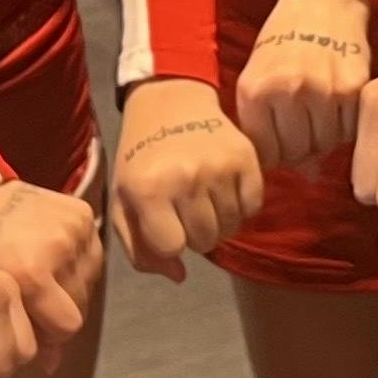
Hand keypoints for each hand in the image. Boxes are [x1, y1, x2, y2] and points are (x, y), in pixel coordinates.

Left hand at [0, 181, 99, 364]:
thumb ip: (20, 334)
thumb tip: (52, 367)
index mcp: (30, 272)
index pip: (67, 326)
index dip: (52, 334)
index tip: (35, 326)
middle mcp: (59, 248)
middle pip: (81, 305)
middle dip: (60, 311)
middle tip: (38, 304)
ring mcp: (74, 228)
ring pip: (90, 281)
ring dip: (70, 287)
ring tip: (45, 279)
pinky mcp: (82, 212)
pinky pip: (93, 253)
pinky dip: (77, 262)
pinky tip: (55, 259)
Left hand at [109, 77, 264, 279]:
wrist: (170, 102)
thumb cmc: (141, 157)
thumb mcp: (125, 201)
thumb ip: (141, 249)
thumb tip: (178, 275)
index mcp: (148, 190)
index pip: (172, 247)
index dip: (169, 242)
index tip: (164, 223)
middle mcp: (187, 178)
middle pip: (205, 241)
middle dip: (194, 233)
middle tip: (184, 207)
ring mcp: (220, 167)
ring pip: (231, 227)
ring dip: (218, 221)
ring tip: (203, 197)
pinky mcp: (248, 157)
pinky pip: (252, 207)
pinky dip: (240, 206)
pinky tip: (223, 188)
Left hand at [235, 0, 374, 171]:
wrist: (321, 0)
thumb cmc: (282, 42)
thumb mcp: (259, 78)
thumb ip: (268, 128)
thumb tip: (305, 175)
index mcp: (256, 91)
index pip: (265, 153)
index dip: (274, 151)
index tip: (280, 139)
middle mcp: (288, 92)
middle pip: (296, 153)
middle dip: (299, 146)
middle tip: (302, 123)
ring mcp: (322, 91)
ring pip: (325, 145)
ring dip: (323, 137)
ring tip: (318, 110)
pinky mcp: (353, 89)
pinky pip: (349, 130)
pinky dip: (344, 124)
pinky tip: (336, 102)